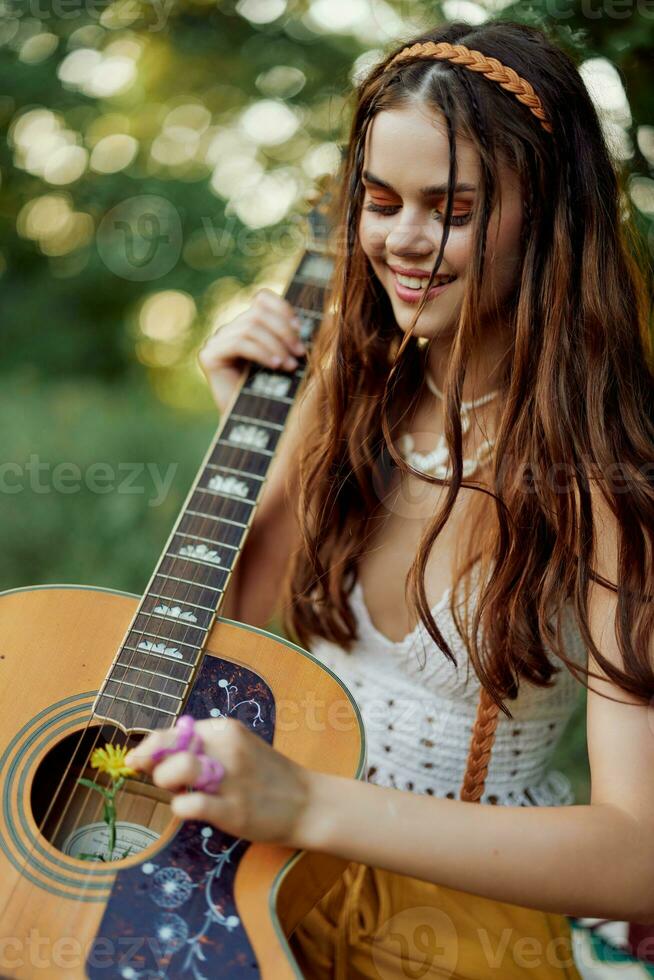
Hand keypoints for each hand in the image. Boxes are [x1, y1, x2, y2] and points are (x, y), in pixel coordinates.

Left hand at [125, 716, 313, 846]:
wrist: (307, 803)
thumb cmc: (265, 777)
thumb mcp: (237, 749)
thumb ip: (201, 749)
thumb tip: (151, 756)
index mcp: (225, 729)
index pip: (172, 731)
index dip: (149, 747)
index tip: (138, 761)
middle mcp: (227, 747)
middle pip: (169, 746)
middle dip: (154, 765)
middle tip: (165, 780)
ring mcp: (231, 778)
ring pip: (177, 769)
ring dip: (166, 781)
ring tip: (180, 791)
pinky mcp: (233, 810)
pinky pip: (190, 805)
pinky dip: (181, 807)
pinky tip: (191, 809)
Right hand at [198, 288, 305, 414]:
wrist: (254, 426)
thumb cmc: (276, 394)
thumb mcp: (289, 359)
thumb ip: (292, 338)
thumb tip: (313, 320)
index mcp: (247, 326)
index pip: (262, 298)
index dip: (282, 308)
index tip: (301, 329)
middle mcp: (229, 331)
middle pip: (258, 313)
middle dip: (284, 332)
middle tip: (301, 353)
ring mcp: (216, 342)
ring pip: (250, 327)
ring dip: (276, 345)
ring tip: (290, 365)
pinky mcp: (209, 356)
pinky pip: (238, 343)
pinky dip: (261, 352)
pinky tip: (276, 366)